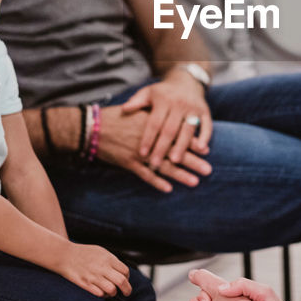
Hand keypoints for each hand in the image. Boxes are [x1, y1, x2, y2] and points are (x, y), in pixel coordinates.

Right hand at [55, 242, 131, 297]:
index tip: (125, 280)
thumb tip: (122, 271)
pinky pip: (100, 294)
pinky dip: (103, 295)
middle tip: (126, 293)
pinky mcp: (85, 284)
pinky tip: (101, 292)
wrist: (65, 255)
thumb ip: (112, 260)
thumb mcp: (101, 251)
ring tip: (111, 292)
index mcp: (108, 258)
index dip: (127, 278)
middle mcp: (103, 268)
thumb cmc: (83, 253)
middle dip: (127, 290)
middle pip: (122, 281)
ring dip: (113, 293)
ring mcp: (94, 276)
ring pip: (112, 290)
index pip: (125, 271)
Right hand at [96, 106, 211, 192]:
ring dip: (179, 175)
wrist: (91, 127)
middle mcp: (148, 139)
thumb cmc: (115, 118)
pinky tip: (168, 188)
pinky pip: (144, 175)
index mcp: (152, 124)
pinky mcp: (128, 162)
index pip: (176, 134)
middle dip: (192, 161)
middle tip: (208, 169)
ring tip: (195, 182)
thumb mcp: (136, 112)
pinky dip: (156, 182)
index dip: (192, 143)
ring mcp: (138, 152)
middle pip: (174, 152)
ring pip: (162, 165)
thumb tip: (171, 122)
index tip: (206, 150)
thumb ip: (154, 118)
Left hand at [121, 71, 212, 172]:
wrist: (186, 81)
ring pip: (188, 130)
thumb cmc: (162, 92)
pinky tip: (201, 149)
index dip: (148, 138)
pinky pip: (207, 125)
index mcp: (163, 100)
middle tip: (155, 163)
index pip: (154, 122)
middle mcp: (179, 104)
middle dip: (162, 148)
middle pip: (170, 129)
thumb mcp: (148, 93)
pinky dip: (205, 137)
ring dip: (182, 146)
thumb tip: (124, 109)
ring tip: (175, 161)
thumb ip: (136, 102)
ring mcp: (193, 108)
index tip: (142, 154)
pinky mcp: (205, 111)